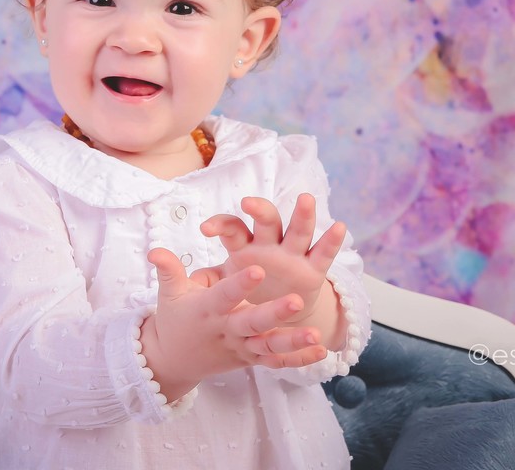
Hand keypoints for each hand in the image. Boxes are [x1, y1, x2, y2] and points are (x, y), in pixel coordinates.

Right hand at [139, 248, 327, 401]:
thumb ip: (169, 271)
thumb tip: (154, 250)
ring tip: (315, 334)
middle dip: (273, 314)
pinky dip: (298, 359)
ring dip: (292, 342)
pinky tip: (321, 351)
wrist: (174, 361)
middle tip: (297, 301)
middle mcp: (226, 330)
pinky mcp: (250, 359)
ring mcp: (240, 347)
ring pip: (268, 346)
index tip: (258, 269)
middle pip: (252, 323)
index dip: (240, 284)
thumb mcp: (169, 295)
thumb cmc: (174, 319)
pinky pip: (276, 362)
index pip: (224, 296)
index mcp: (207, 310)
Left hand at [196, 194, 344, 312]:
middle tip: (249, 203)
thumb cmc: (247, 291)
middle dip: (260, 210)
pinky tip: (339, 226)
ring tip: (305, 199)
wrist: (276, 314)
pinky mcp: (313, 269)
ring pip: (298, 230)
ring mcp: (293, 254)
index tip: (205, 229)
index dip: (220, 225)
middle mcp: (270, 244)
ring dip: (302, 215)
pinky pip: (323, 252)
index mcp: (245, 247)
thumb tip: (175, 271)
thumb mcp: (225, 286)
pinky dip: (331, 240)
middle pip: (267, 221)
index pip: (233, 229)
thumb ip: (206, 278)